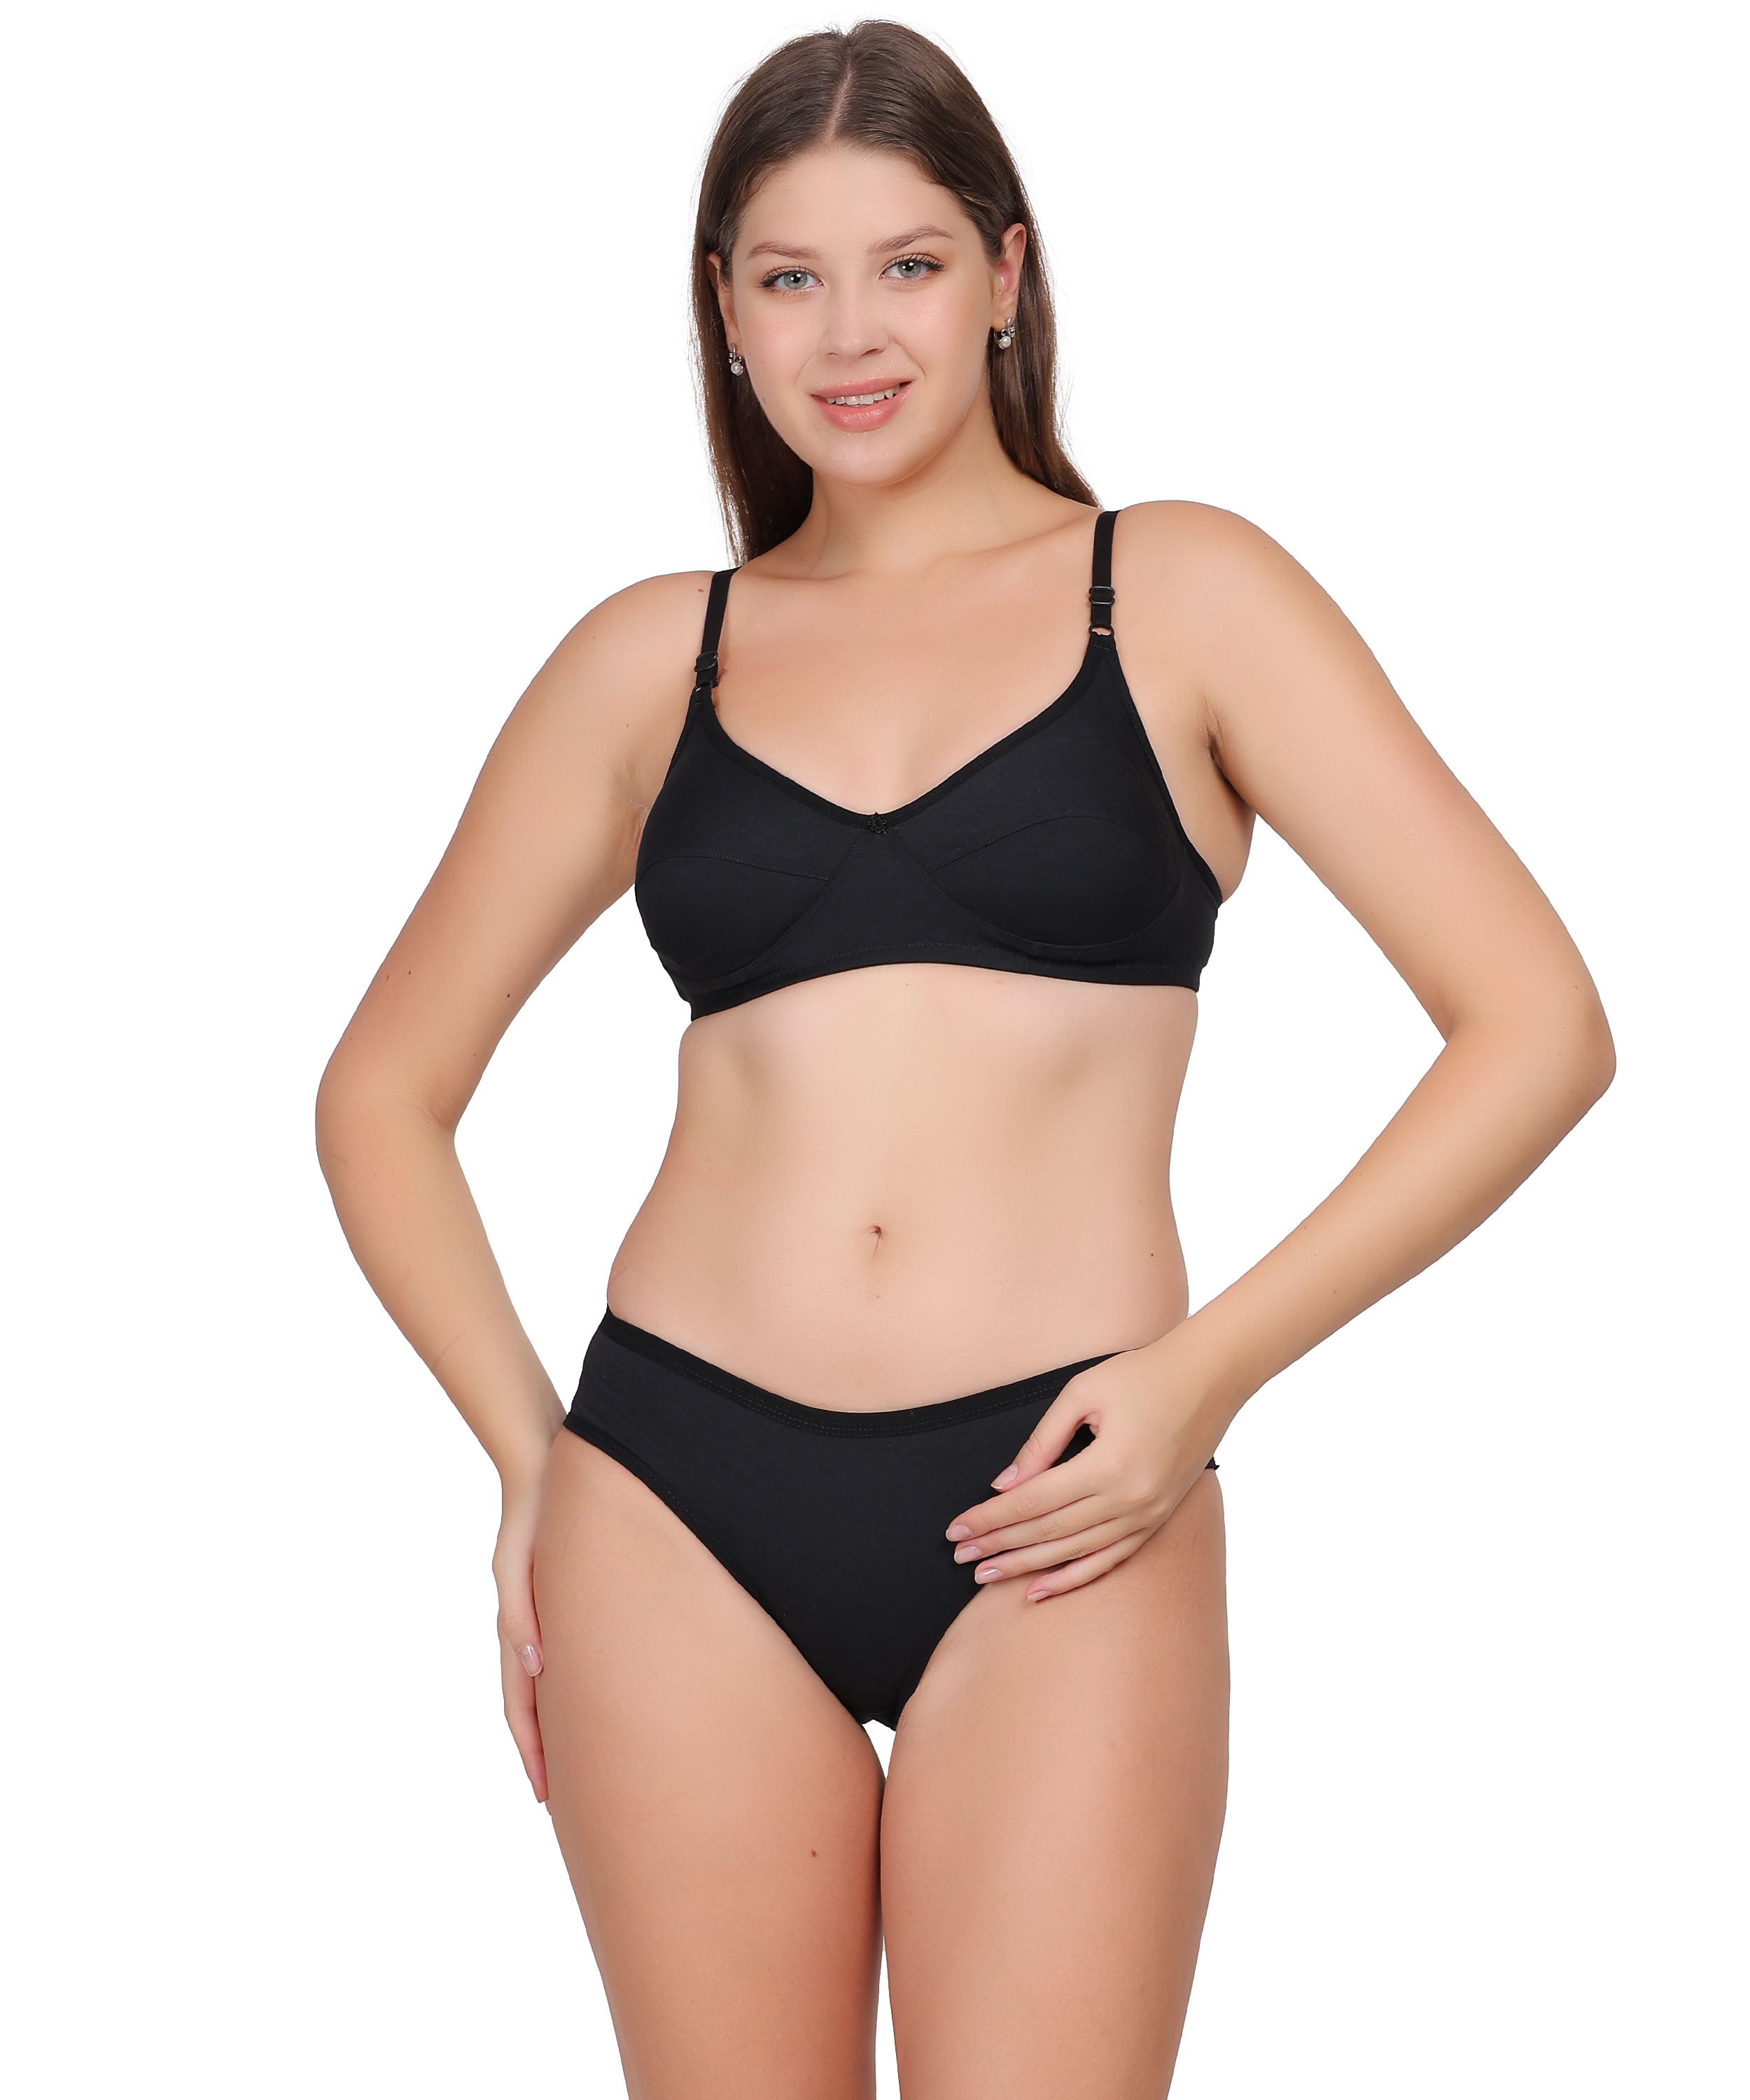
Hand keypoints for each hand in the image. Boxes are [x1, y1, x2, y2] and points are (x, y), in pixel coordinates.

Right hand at [492, 1466, 548, 1803]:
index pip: (521, 1706)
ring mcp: (540, 1622)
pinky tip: (586, 1705)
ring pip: (544, 1691)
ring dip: (555, 1730)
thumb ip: (522, 1612)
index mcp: (517, 1630)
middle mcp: (527, 1634)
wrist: (539, 1473)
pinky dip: (565, 1694)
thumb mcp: (519, 1565)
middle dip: (543, 1755)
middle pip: (531, 1710)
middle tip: (562, 1802)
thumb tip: (535, 1665)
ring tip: (575, 1768)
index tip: (545, 1795)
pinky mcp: (557, 1606)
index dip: (532, 1751)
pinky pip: (559, 1663)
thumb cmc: (531, 1518)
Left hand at [943, 1334, 1229, 1600]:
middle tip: (960, 1557)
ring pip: (1075, 1552)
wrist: (1210, 1378)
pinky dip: (1073, 1577)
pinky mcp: (1157, 1519)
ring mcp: (1146, 1515)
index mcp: (1107, 1465)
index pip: (1032, 1501)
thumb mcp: (1082, 1393)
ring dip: (1028, 1566)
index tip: (956, 1530)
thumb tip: (1005, 1485)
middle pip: (1049, 1532)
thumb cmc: (1141, 1374)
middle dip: (1000, 1545)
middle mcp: (1128, 1499)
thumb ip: (1042, 1442)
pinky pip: (1110, 1558)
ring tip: (987, 1575)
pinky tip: (1041, 1589)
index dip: (990, 1519)